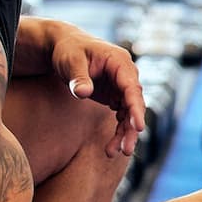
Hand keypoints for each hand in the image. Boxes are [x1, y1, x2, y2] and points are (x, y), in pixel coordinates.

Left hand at [50, 30, 146, 157]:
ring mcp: (121, 87)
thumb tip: (83, 93)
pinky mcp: (115, 96)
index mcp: (119, 62)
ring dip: (123, 134)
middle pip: (134, 104)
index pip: (132, 87)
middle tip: (126, 150)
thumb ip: (78, 77)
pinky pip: (121, 117)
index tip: (138, 127)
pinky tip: (110, 148)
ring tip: (111, 153)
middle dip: (131, 128)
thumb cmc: (68, 51)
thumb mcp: (70, 61)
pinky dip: (117, 131)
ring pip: (129, 114)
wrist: (63, 48)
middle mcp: (125, 75)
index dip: (136, 108)